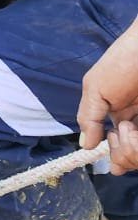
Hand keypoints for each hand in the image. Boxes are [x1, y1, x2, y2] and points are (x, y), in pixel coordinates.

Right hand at [78, 18, 137, 170]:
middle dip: (124, 153)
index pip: (115, 149)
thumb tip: (85, 146)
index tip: (111, 144)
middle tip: (124, 130)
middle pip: (129, 157)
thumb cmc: (121, 62)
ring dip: (133, 150)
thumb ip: (88, 117)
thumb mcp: (95, 87)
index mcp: (117, 118)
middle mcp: (135, 123)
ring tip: (133, 128)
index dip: (115, 156)